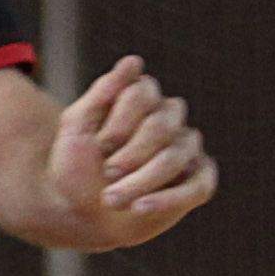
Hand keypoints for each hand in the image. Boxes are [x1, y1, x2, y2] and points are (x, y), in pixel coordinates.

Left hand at [42, 57, 217, 248]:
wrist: (78, 213)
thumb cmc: (76, 166)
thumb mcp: (77, 127)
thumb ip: (103, 92)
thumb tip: (134, 62)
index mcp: (142, 98)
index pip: (144, 94)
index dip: (121, 123)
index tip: (99, 146)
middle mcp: (169, 118)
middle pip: (161, 127)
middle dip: (130, 155)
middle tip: (106, 174)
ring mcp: (186, 150)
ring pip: (175, 158)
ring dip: (140, 181)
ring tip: (111, 200)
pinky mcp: (198, 182)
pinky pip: (198, 186)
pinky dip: (168, 199)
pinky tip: (140, 208)